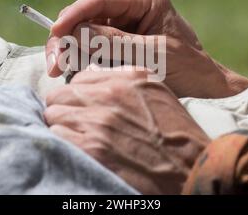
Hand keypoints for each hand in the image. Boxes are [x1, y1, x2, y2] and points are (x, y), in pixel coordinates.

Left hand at [44, 66, 209, 193]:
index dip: (80, 94)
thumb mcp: (157, 95)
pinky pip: (56, 134)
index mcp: (129, 77)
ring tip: (80, 139)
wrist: (193, 169)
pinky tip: (80, 150)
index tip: (84, 107)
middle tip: (77, 124)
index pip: (81, 77)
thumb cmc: (177, 135)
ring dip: (63, 126)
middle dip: (66, 108)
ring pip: (54, 113)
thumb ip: (125, 84)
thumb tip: (94, 84)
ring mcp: (98, 120)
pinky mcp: (90, 147)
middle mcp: (111, 94)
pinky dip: (63, 142)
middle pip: (62, 93)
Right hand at [46, 0, 232, 97]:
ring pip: (85, 32)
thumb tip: (76, 33)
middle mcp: (131, 9)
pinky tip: (71, 72)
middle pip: (87, 15)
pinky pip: (92, 47)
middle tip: (54, 63)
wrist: (205, 86)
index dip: (74, 14)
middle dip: (67, 37)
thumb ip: (116, 43)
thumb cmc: (188, 67)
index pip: (100, 0)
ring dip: (69, 50)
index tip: (55, 32)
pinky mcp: (119, 44)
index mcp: (145, 0)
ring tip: (58, 70)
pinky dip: (80, 59)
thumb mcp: (154, 55)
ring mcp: (123, 26)